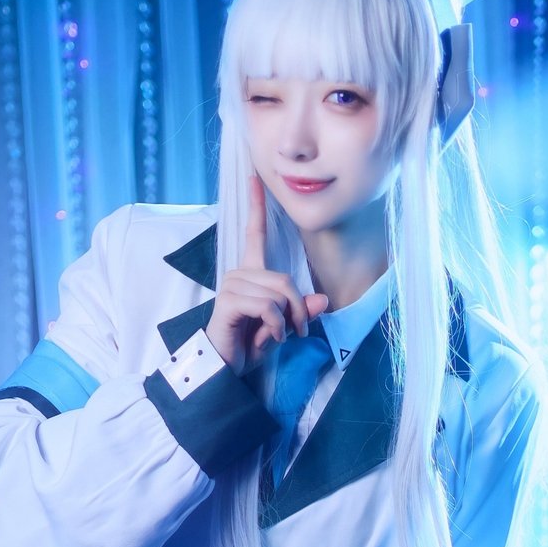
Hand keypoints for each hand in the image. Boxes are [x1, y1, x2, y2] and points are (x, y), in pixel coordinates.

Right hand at [205, 174, 328, 374]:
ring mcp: (231, 286)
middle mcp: (238, 274)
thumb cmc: (249, 345)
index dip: (256, 205)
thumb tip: (322, 300)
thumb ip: (300, 311)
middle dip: (297, 308)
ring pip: (277, 294)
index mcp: (251, 273)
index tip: (255, 178)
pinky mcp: (227, 302)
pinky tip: (269, 337)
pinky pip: (266, 306)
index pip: (254, 233)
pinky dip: (276, 325)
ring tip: (279, 336)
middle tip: (297, 331)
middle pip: (284, 279)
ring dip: (286, 320)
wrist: (225, 369)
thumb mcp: (282, 327)